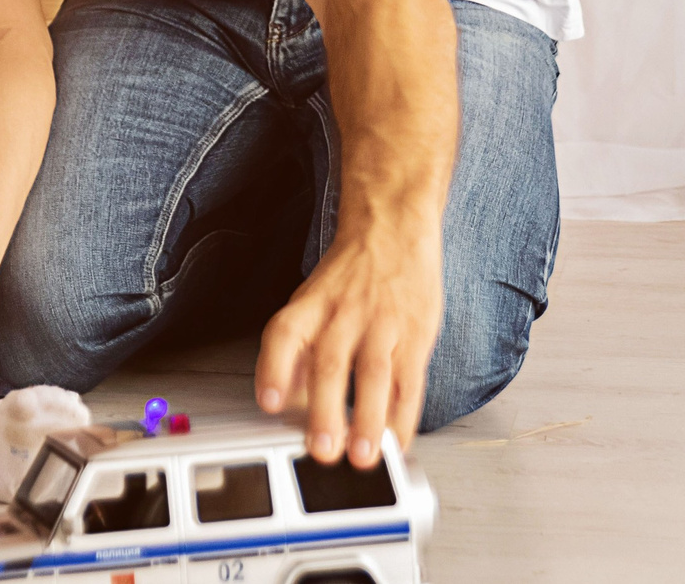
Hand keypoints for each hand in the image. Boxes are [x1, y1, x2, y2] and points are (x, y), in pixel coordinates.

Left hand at [254, 215, 443, 465]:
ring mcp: (381, 325)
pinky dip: (404, 416)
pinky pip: (409, 382)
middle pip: (330, 364)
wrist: (393, 226)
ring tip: (363, 456)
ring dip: (369, 422)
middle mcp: (342, 315)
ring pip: (373, 377)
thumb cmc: (350, 273)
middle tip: (322, 449)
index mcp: (310, 306)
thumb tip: (284, 400)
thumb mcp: (313, 301)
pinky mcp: (415, 335)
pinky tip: (398, 441)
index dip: (273, 370)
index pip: (284, 335)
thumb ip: (299, 349)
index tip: (269, 403)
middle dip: (325, 412)